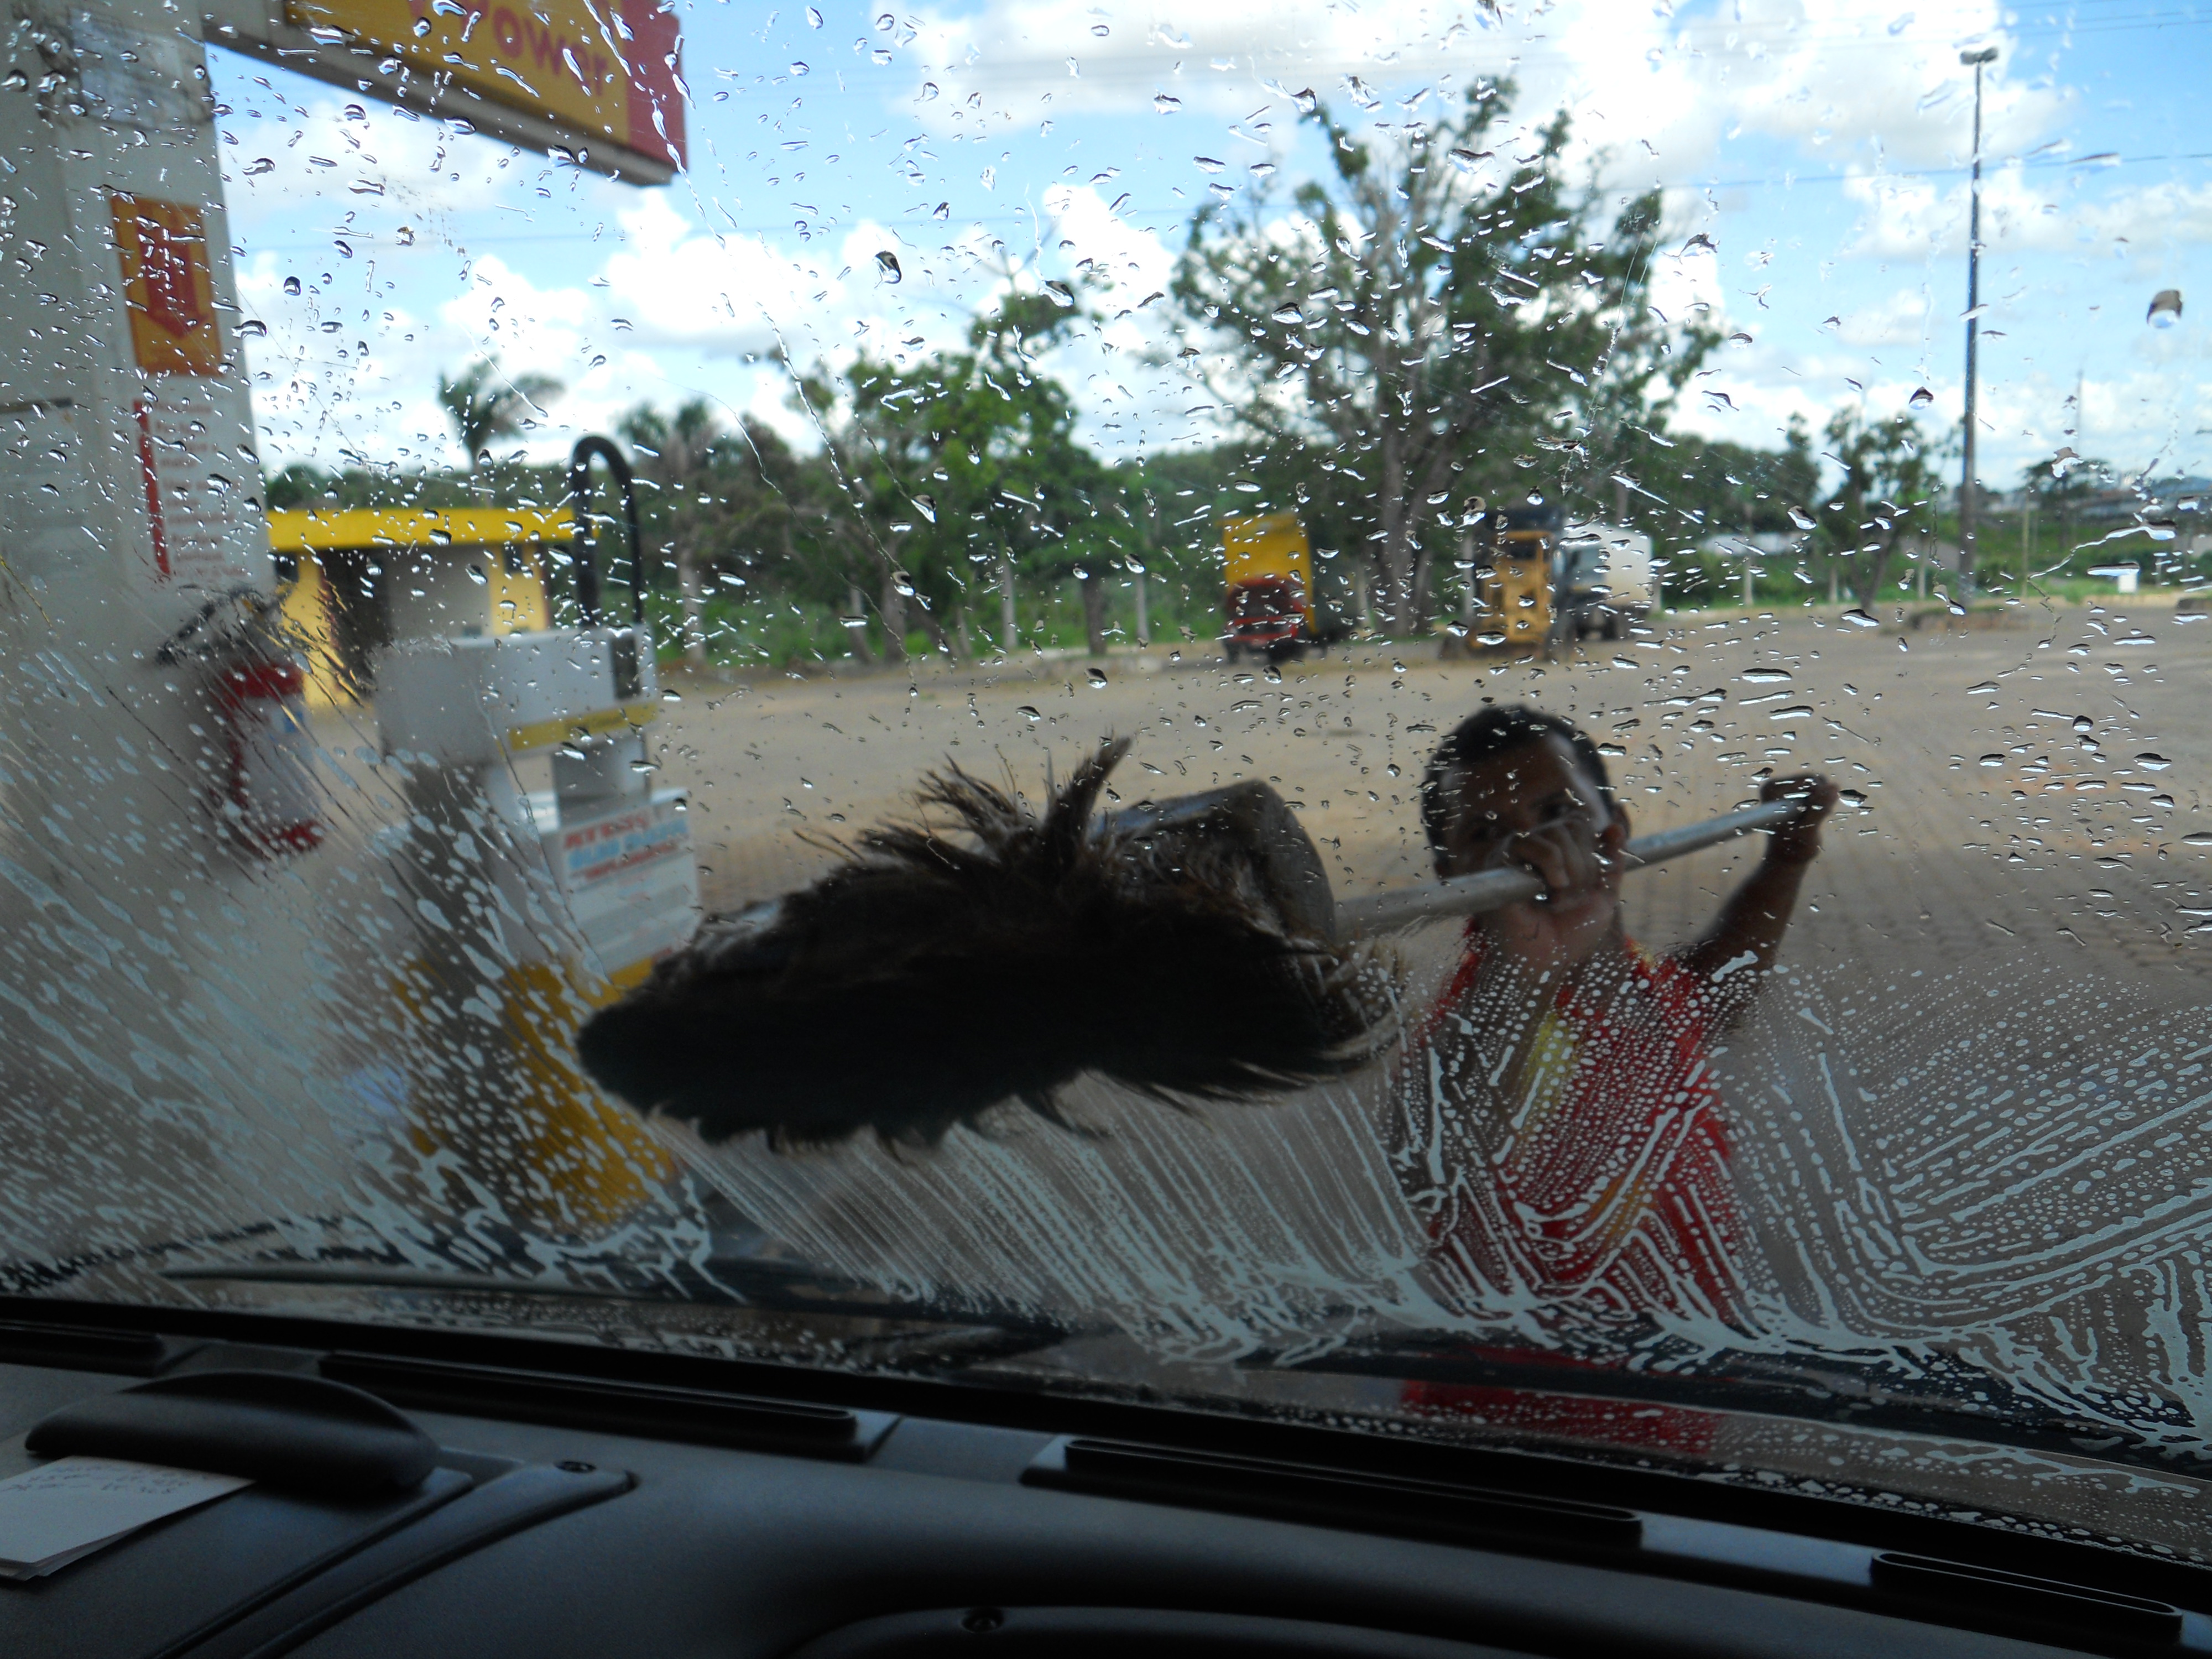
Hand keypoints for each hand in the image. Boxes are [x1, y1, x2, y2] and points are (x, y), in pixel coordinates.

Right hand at [1483, 809, 1628, 976]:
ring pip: (1555, 832)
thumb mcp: (1602, 897)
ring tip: (1556, 898)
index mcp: (1556, 851)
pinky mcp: (1501, 863)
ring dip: (1569, 871)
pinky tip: (1547, 890)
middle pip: (1571, 825)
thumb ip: (1611, 863)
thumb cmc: (1569, 934)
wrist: (1545, 961)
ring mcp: (1516, 852)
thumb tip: (1615, 827)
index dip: (1591, 854)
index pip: (1580, 824)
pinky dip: (1551, 865)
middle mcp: (1534, 847)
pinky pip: (1531, 843)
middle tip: (1570, 898)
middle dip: (1583, 866)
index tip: (1586, 887)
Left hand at [1760, 773, 1838, 866]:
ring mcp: (1785, 787)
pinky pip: (1820, 791)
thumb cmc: (1793, 848)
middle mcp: (1775, 784)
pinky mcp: (1794, 792)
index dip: (1821, 798)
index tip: (1814, 817)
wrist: (1785, 858)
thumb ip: (1818, 808)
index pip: (1809, 781)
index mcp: (1771, 789)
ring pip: (1820, 786)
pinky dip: (1822, 805)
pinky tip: (1812, 819)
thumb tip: (1834, 786)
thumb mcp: (1807, 830)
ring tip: (1811, 823)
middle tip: (1812, 822)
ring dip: (1823, 804)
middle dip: (1821, 800)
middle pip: (1815, 781)